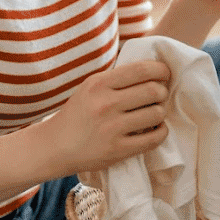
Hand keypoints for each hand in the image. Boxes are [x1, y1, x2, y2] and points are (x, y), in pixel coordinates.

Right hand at [37, 59, 170, 175]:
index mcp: (99, 83)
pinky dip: (161, 132)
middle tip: (159, 96)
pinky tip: (156, 129)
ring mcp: (112, 128)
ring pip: (157, 113)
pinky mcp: (117, 150)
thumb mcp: (90, 87)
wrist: (54, 147)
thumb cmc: (77, 114)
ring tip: (154, 113)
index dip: (161, 70)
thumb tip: (153, 71)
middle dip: (162, 92)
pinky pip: (154, 138)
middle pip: (154, 91)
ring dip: (161, 112)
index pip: (142, 70)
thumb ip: (117, 79)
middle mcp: (106, 104)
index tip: (164, 74)